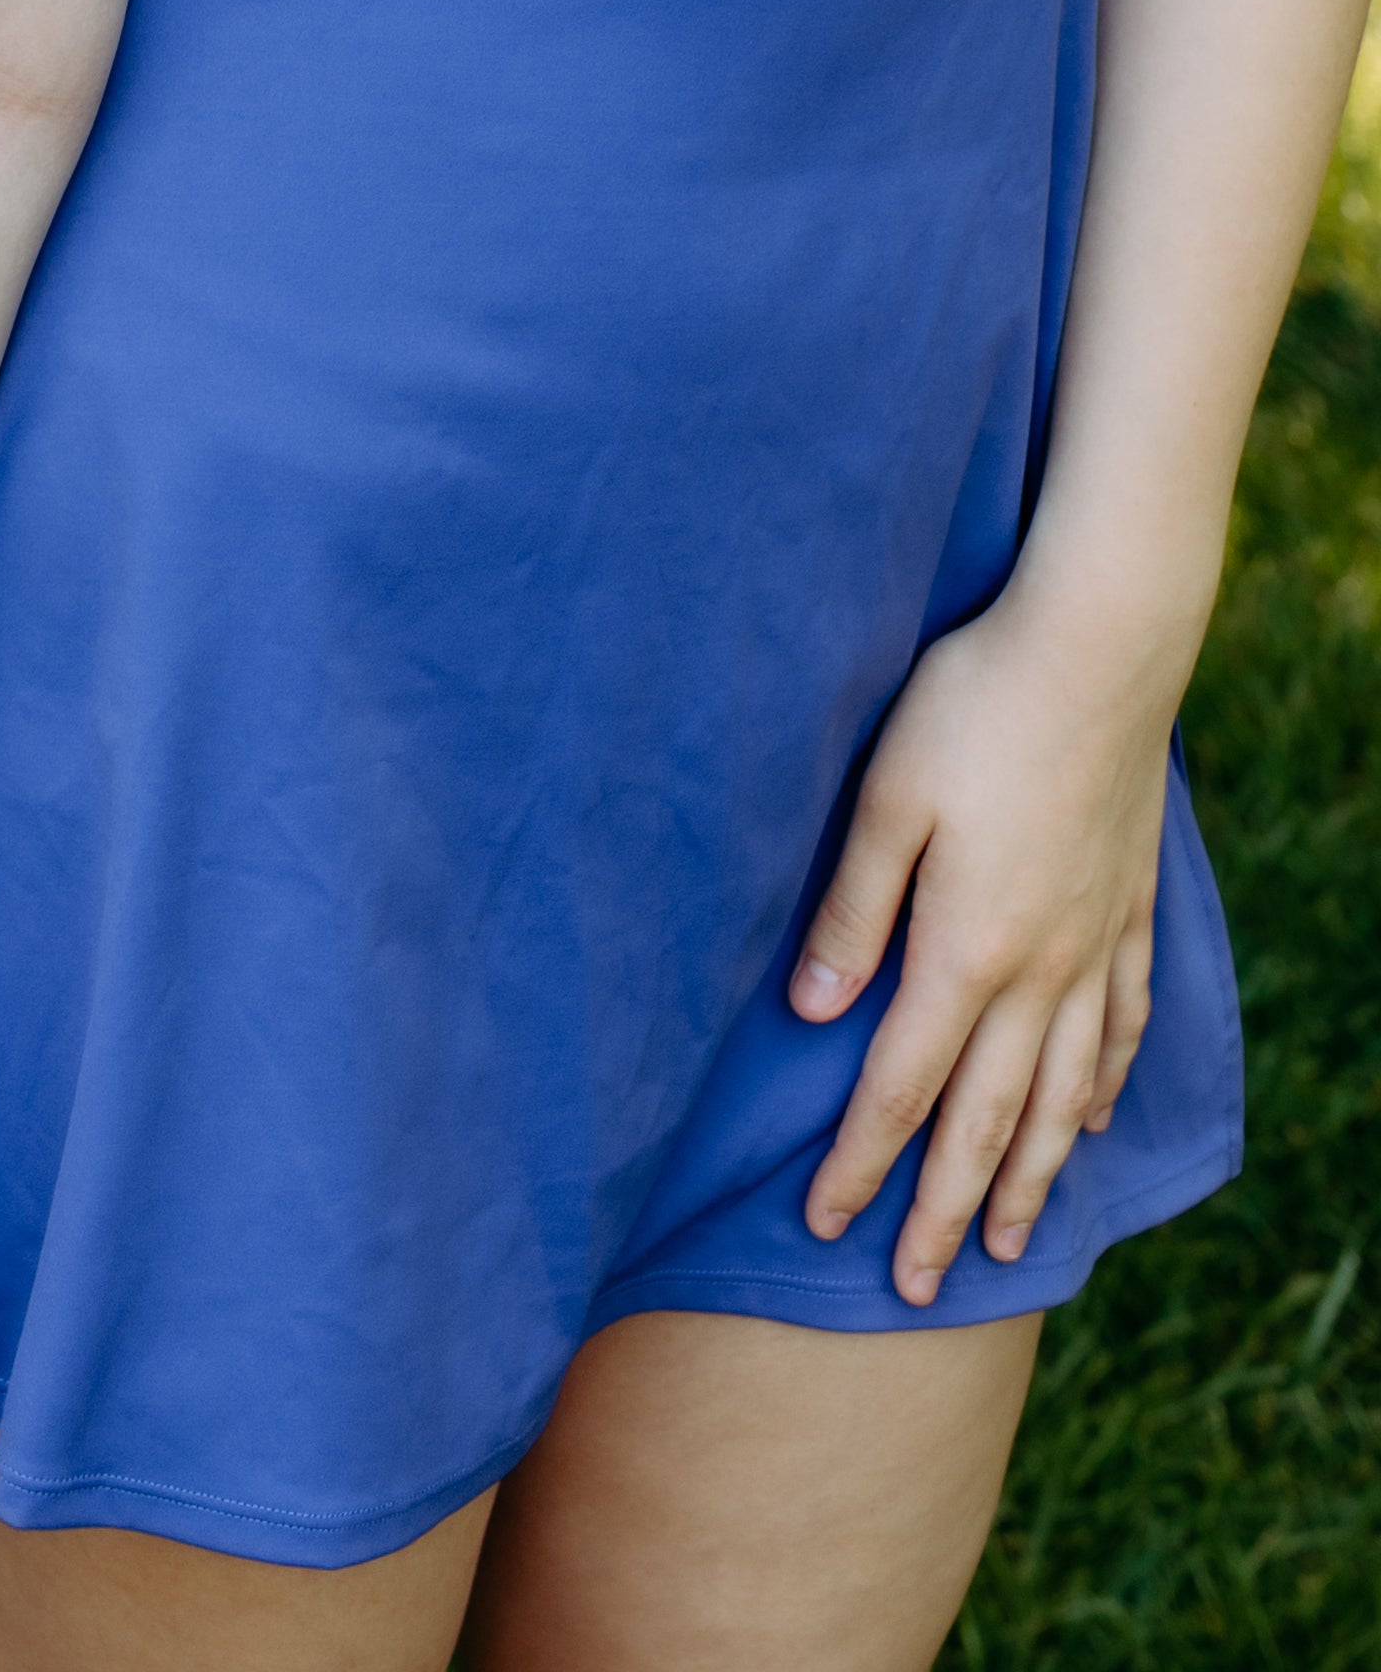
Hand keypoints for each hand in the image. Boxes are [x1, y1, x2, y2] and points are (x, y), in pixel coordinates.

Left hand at [790, 577, 1186, 1304]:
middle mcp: (1038, 970)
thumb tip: (814, 1015)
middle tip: (919, 1289)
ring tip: (1007, 1243)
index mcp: (964, 949)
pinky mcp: (1127, 910)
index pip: (899, 1086)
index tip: (828, 1225)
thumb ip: (851, 910)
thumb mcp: (884, 796)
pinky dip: (1101, 1085)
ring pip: (1062, 1094)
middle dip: (943, 1209)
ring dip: (1031, 1176)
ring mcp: (1092, 946)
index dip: (862, 1163)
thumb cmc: (971, 708)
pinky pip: (1119, 1025)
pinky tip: (1092, 1120)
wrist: (1097, 651)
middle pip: (986, 1120)